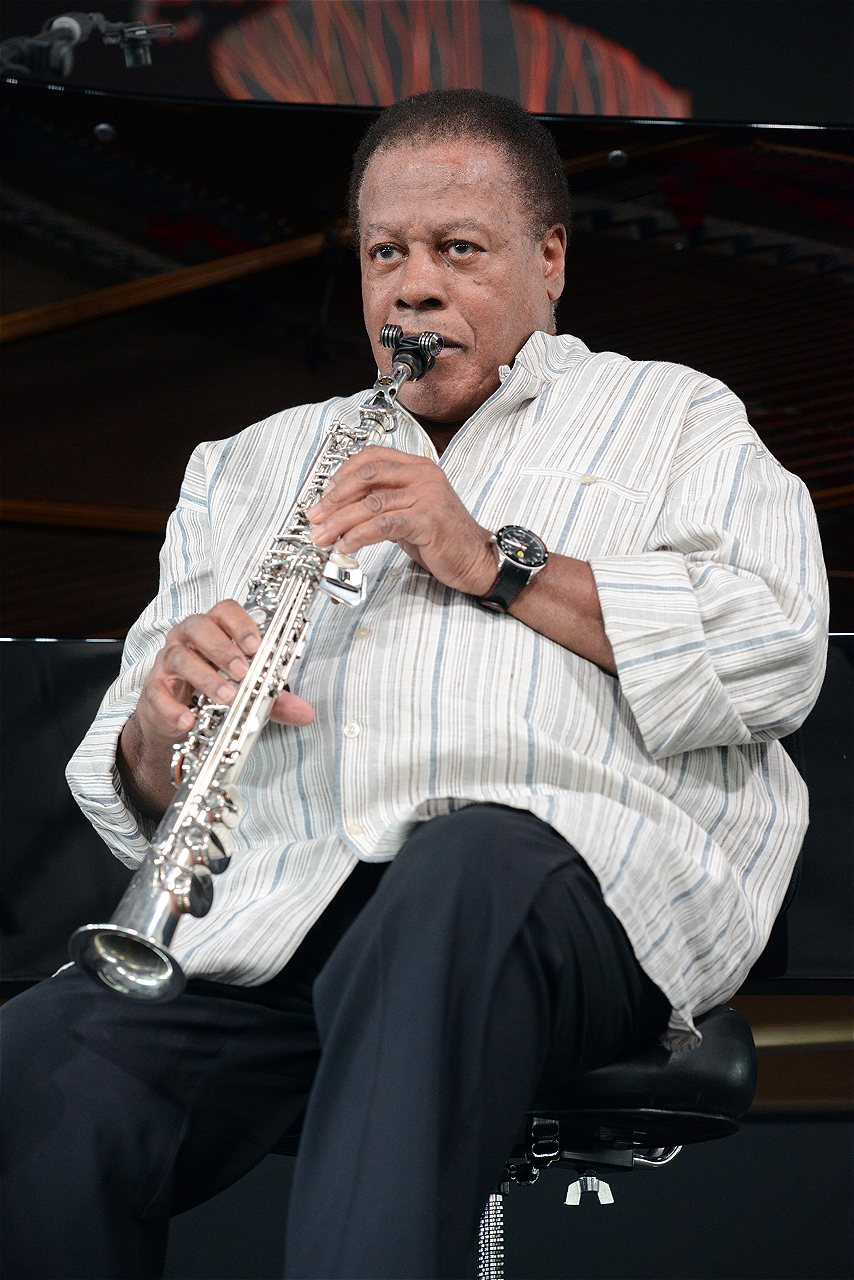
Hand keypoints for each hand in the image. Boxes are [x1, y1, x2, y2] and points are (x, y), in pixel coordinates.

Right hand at [135, 599, 313, 745]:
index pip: (224, 611)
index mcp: (213, 630)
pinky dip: (173, 708)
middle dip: (223, 649)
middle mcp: (187, 639)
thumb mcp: (247, 693)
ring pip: (179, 658)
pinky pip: (157, 694)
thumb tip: (304, 713)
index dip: (241, 624)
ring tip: (227, 697)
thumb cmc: (213, 691)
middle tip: (244, 673)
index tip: (258, 646)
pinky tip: (189, 720)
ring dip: (206, 677)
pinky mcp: (153, 690)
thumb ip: (274, 701)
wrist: (176, 717)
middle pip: (198, 627)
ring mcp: (166, 663)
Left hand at [306, 446, 496, 594]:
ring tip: (323, 535)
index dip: (342, 474)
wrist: (477, 559)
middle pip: (366, 477)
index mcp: (418, 467)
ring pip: (371, 503)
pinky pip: (384, 524)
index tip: (324, 494)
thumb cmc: (444, 538)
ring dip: (340, 521)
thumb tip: (343, 510)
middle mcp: (423, 475)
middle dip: (334, 498)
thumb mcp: (410, 512)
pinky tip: (346, 544)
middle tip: (315, 515)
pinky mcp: (427, 519)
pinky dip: (359, 535)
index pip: (372, 458)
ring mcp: (427, 496)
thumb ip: (383, 504)